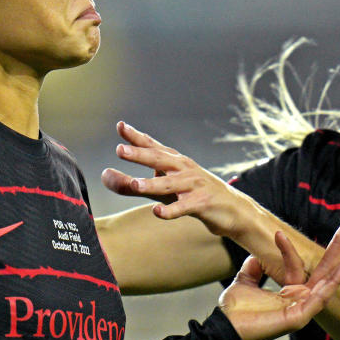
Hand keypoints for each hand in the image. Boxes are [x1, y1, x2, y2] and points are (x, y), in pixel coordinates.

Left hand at [100, 121, 252, 238]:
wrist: (233, 210)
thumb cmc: (194, 196)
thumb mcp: (164, 189)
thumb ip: (136, 183)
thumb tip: (105, 177)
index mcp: (175, 162)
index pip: (153, 146)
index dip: (136, 137)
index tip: (120, 126)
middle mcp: (184, 169)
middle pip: (160, 160)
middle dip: (140, 155)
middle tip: (120, 150)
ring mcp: (194, 186)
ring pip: (170, 184)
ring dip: (152, 184)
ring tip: (135, 185)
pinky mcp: (202, 204)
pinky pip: (184, 207)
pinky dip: (171, 210)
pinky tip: (157, 213)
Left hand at [219, 220, 339, 339]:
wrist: (225, 327)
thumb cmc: (234, 311)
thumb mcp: (244, 282)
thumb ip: (254, 269)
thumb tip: (256, 256)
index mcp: (289, 292)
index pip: (298, 266)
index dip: (290, 249)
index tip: (278, 233)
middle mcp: (299, 299)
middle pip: (325, 272)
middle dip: (339, 249)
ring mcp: (301, 310)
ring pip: (328, 286)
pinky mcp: (298, 319)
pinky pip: (317, 301)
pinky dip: (328, 287)